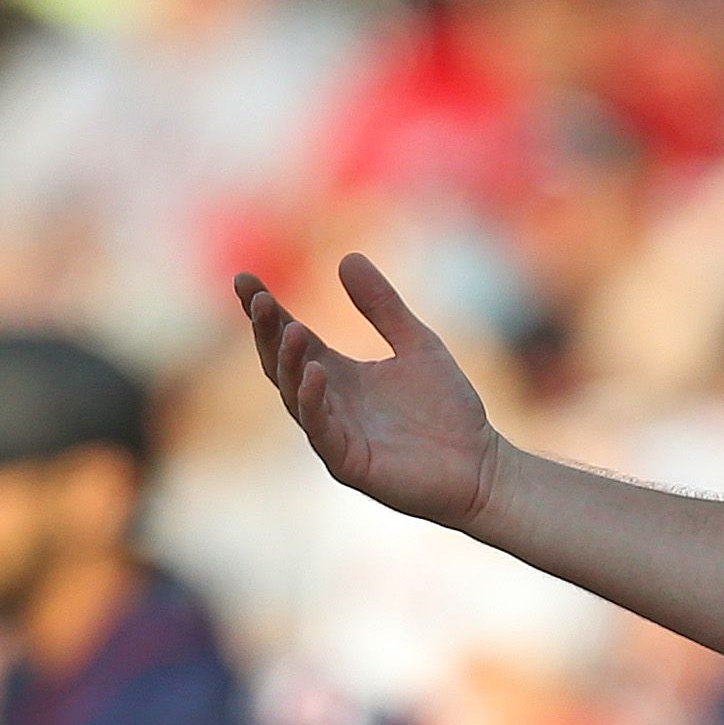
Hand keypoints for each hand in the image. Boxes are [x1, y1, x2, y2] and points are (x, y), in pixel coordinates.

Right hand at [233, 258, 501, 531]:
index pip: (289, 337)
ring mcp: (335, 435)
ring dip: (288, 362)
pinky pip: (321, 431)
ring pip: (293, 396)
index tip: (242, 278)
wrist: (481, 467)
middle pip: (280, 364)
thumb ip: (382, 306)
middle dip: (266, 332)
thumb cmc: (449, 411)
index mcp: (338, 376)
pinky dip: (312, 402)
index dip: (265, 311)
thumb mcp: (416, 344)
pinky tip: (315, 373)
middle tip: (259, 298)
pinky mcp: (349, 464)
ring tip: (291, 329)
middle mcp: (328, 404)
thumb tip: (347, 257)